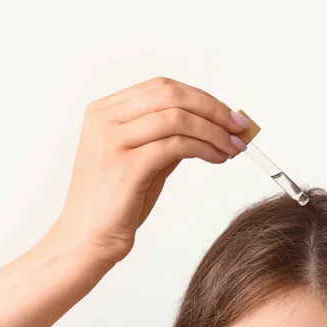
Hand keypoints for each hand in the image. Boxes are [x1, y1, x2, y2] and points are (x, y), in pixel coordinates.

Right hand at [45, 77, 249, 264]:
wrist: (87, 239)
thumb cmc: (118, 200)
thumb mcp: (144, 157)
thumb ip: (169, 135)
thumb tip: (215, 121)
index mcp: (105, 110)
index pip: (162, 87)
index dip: (202, 97)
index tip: (228, 113)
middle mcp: (104, 118)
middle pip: (171, 95)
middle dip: (213, 109)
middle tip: (239, 127)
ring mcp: (112, 140)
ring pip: (178, 118)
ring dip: (214, 131)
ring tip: (233, 147)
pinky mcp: (125, 165)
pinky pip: (176, 145)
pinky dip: (205, 148)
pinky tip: (218, 158)